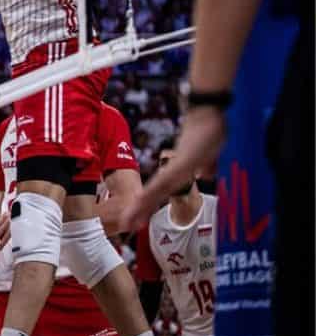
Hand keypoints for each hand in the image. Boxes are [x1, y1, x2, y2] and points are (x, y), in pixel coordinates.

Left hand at [120, 107, 225, 231]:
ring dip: (143, 206)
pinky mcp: (184, 163)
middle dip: (141, 209)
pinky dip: (154, 192)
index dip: (148, 205)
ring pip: (157, 190)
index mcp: (179, 170)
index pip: (160, 191)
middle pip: (155, 193)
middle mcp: (176, 170)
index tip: (136, 220)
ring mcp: (179, 167)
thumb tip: (207, 172)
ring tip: (129, 221)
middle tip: (127, 225)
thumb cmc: (209, 129)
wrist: (209, 110)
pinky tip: (141, 201)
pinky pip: (166, 181)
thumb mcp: (208, 154)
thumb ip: (207, 165)